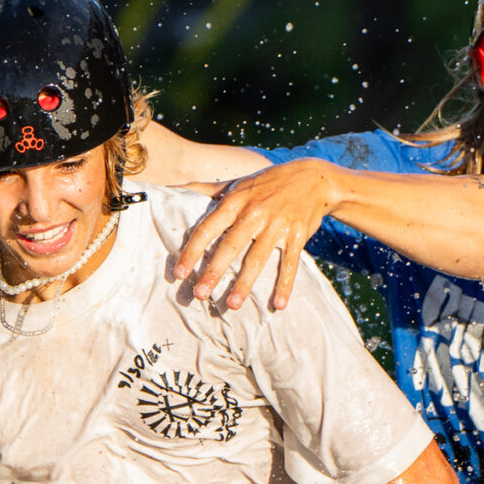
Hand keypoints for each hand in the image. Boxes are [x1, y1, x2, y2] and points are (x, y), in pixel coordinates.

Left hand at [171, 159, 337, 311]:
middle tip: (199, 294)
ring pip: (257, 258)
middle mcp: (254, 213)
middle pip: (230, 246)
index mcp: (235, 201)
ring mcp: (277, 225)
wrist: (314, 178)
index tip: (179, 273)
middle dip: (214, 272)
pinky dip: (285, 285)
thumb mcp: (236, 184)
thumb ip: (203, 189)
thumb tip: (169, 189)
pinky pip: (290, 263)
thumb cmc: (267, 183)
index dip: (191, 251)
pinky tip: (278, 304)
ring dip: (245, 283)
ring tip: (232, 305)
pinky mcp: (298, 235)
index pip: (207, 229)